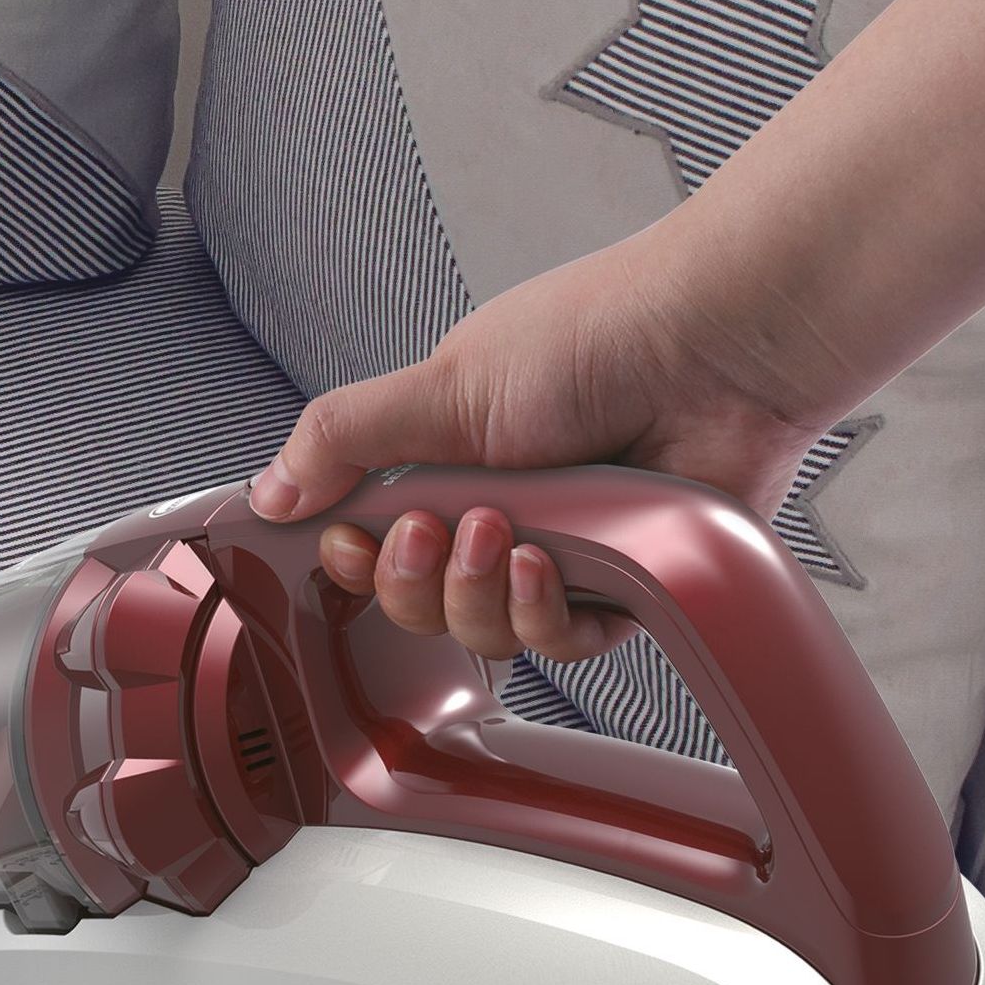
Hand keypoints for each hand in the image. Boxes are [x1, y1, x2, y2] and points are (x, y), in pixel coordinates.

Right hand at [243, 234, 852, 668]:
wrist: (715, 354)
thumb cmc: (596, 340)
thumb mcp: (441, 385)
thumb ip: (342, 438)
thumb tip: (268, 493)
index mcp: (448, 456)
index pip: (369, 538)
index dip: (356, 557)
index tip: (356, 541)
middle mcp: (501, 505)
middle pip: (418, 598)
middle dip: (416, 578)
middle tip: (439, 530)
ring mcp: (561, 550)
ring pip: (483, 630)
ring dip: (480, 591)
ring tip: (509, 533)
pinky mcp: (622, 587)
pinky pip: (559, 644)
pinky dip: (544, 614)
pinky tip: (551, 567)